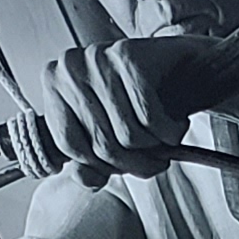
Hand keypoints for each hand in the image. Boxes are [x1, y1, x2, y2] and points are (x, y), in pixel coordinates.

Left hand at [34, 36, 212, 177]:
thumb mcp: (110, 133)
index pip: (69, 146)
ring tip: (164, 138)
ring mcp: (97, 59)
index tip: (121, 168)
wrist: (184, 67)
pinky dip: (171, 132)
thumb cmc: (140, 102)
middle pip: (101, 146)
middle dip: (135, 164)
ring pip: (128, 136)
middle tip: (155, 161)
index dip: (100, 167)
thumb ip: (91, 163)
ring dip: (156, 148)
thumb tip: (88, 181)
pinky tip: (176, 124)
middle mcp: (69, 68)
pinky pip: (150, 119)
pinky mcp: (128, 56)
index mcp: (54, 85)